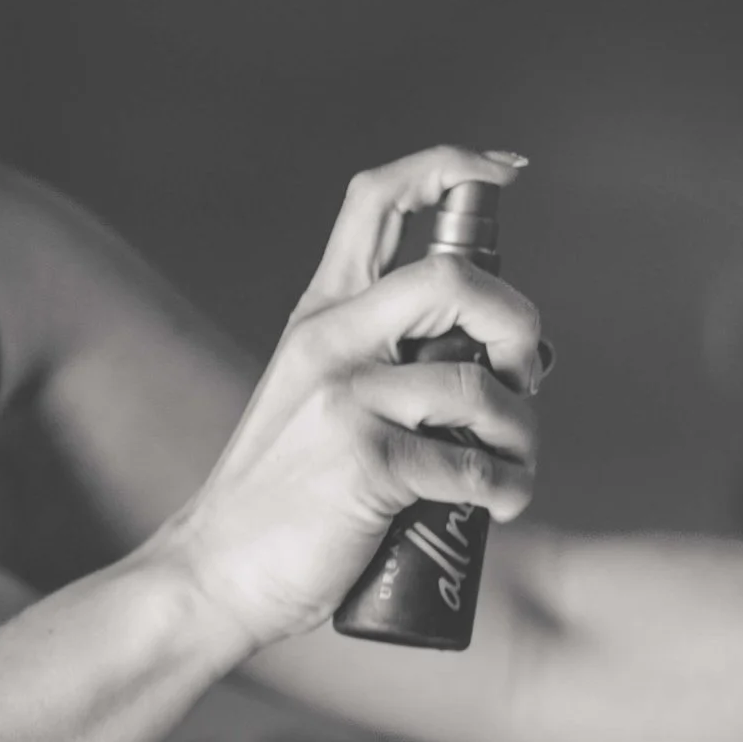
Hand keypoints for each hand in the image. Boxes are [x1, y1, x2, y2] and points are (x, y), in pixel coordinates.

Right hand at [148, 147, 542, 653]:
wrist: (215, 574)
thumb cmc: (289, 496)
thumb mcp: (320, 397)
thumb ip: (387, 359)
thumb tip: (501, 356)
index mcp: (321, 314)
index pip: (377, 198)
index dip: (450, 167)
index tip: (506, 170)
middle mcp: (328, 340)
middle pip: (454, 279)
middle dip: (519, 324)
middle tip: (526, 378)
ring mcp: (343, 399)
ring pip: (477, 382)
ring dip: (523, 431)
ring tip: (514, 464)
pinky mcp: (363, 462)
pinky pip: (472, 463)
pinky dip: (506, 488)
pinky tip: (499, 505)